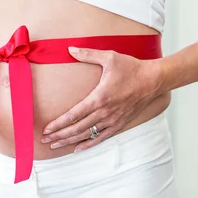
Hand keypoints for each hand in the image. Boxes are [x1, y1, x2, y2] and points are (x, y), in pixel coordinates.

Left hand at [40, 47, 161, 151]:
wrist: (152, 80)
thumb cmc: (131, 68)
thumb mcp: (109, 57)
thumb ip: (87, 54)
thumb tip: (70, 49)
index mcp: (99, 97)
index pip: (74, 115)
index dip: (59, 123)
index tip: (46, 129)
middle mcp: (105, 112)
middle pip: (77, 128)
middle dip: (59, 135)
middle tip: (45, 140)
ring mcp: (112, 120)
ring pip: (87, 135)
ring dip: (70, 141)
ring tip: (55, 145)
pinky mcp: (119, 123)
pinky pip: (101, 138)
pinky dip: (88, 144)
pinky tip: (78, 148)